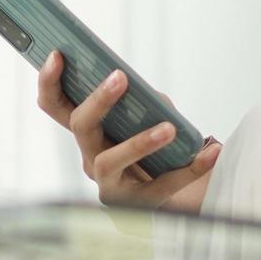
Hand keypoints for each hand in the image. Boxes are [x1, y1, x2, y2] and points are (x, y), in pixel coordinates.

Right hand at [35, 50, 220, 213]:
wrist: (174, 200)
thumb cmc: (155, 151)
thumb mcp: (147, 119)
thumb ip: (143, 102)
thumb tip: (146, 93)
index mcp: (88, 133)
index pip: (55, 105)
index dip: (49, 81)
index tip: (58, 55)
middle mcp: (90, 157)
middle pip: (80, 126)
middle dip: (97, 100)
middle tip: (119, 77)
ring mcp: (109, 183)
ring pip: (111, 159)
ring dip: (140, 141)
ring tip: (169, 128)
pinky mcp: (136, 204)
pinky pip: (162, 185)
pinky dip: (191, 167)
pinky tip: (211, 151)